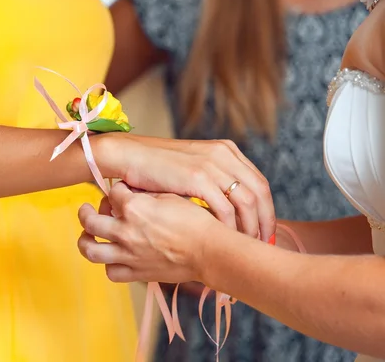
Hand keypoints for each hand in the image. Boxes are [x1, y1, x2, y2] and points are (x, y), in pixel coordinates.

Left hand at [77, 182, 223, 282]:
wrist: (211, 251)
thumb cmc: (196, 221)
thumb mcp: (171, 196)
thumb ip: (146, 194)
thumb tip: (131, 190)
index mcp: (134, 207)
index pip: (113, 192)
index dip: (117, 189)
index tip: (122, 191)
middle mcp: (125, 230)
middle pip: (90, 220)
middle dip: (86, 211)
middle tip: (88, 209)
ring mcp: (128, 254)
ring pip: (91, 249)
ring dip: (85, 241)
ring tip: (87, 235)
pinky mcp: (137, 273)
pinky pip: (111, 272)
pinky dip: (108, 265)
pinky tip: (113, 257)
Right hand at [97, 133, 275, 240]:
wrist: (129, 156)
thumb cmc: (155, 168)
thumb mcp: (191, 167)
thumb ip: (212, 180)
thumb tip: (228, 208)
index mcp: (226, 151)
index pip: (259, 183)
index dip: (267, 210)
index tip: (265, 231)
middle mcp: (224, 154)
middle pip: (259, 193)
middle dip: (265, 221)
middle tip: (263, 244)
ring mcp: (212, 164)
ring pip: (246, 202)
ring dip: (250, 227)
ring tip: (246, 246)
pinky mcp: (197, 177)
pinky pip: (224, 208)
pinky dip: (228, 227)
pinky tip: (225, 240)